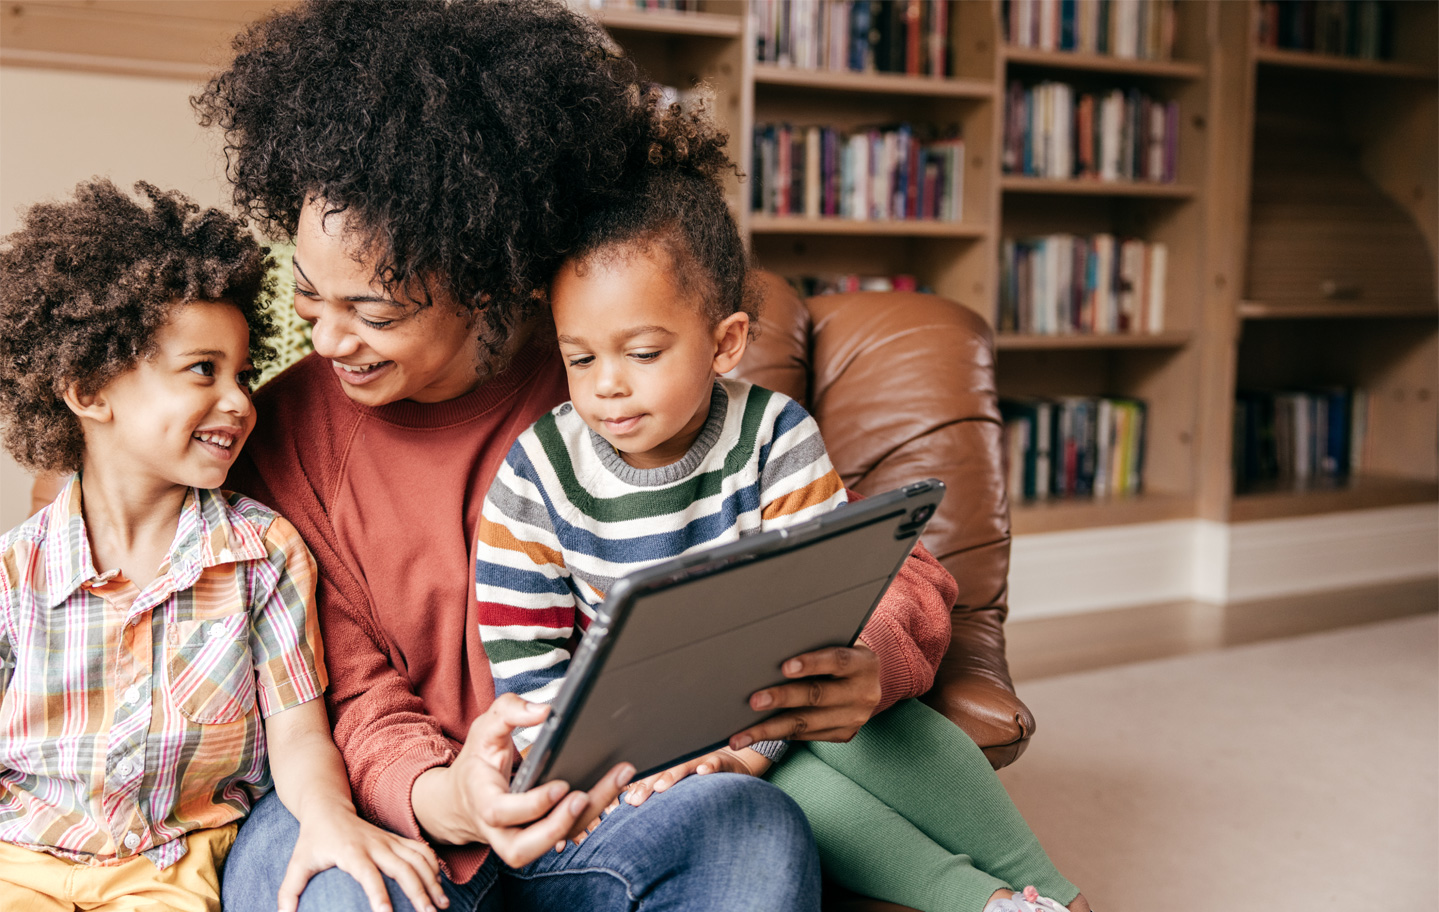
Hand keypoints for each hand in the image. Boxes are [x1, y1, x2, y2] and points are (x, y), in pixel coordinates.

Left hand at [278, 800, 445, 911]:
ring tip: (443, 904)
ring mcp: (389, 840)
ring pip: (418, 859)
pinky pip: (421, 850)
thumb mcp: (297, 864)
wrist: (329, 807)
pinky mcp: (396, 838)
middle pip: (403, 867)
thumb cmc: (312, 840)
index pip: (368, 875)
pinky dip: (434, 866)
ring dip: (433, 881)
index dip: (379, 895)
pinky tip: (441, 884)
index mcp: (351, 852)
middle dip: (419, 891)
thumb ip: (289, 893)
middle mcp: (375, 844)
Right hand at [411, 694, 633, 867]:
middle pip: (522, 848)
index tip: (561, 785)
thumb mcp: (484, 729)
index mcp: (481, 800)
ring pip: (550, 845)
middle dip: (557, 827)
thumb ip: (509, 711)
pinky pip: (566, 834)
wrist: (464, 797)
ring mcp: (519, 838)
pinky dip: (591, 813)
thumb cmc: (478, 760)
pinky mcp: (540, 837)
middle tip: (584, 798)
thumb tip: (544, 711)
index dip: (532, 805)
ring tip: (616, 781)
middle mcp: (498, 829)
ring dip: (585, 818)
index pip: (501, 812)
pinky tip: (613, 785)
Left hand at [622, 747, 771, 808]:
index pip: (651, 778)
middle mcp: (684, 763)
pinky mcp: (723, 762)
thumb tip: (633, 807)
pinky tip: (704, 772)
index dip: (637, 789)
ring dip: (673, 775)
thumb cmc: (702, 778)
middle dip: (647, 785)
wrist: (735, 763)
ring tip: (661, 787)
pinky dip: (711, 766)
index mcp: (671, 770)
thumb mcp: (682, 785)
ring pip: (685, 766)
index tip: (625, 803)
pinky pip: (716, 762)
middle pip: (662, 772)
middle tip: (635, 801)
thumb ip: (662, 792)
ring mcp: (703, 760)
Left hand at [729, 642, 881, 748]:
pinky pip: (807, 736)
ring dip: (770, 728)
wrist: (866, 681)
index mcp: (864, 663)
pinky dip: (779, 735)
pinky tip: (755, 736)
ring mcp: (855, 718)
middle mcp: (864, 693)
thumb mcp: (837, 643)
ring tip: (742, 735)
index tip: (785, 667)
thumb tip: (770, 647)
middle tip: (754, 701)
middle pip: (818, 695)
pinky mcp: (844, 734)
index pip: (837, 660)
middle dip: (783, 698)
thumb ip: (815, 645)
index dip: (811, 663)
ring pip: (807, 724)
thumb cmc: (839, 654)